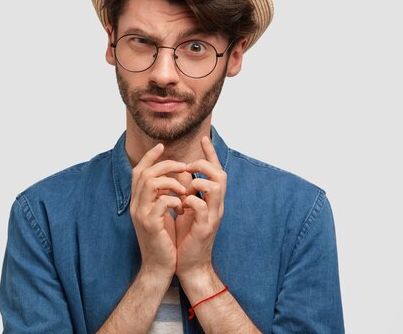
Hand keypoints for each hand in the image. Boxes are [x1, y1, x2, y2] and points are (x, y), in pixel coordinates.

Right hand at [130, 143, 186, 279]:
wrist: (160, 267)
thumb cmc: (164, 240)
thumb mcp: (164, 212)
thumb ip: (167, 193)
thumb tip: (180, 174)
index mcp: (139, 201)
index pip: (138, 171)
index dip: (149, 157)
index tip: (162, 146)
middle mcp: (136, 205)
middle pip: (144, 173)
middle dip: (165, 165)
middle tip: (183, 166)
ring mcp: (141, 215)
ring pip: (150, 183)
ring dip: (171, 181)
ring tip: (184, 188)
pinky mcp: (150, 225)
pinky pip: (160, 203)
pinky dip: (173, 199)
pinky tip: (182, 206)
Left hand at [175, 136, 225, 279]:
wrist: (188, 264)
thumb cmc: (186, 236)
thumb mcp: (186, 209)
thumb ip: (188, 191)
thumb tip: (183, 173)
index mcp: (211, 200)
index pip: (215, 171)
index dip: (210, 154)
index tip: (203, 138)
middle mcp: (216, 206)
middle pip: (221, 175)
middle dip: (205, 164)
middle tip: (189, 166)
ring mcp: (212, 217)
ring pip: (217, 187)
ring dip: (199, 181)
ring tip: (186, 187)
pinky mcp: (205, 229)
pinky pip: (202, 207)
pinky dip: (190, 201)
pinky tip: (181, 205)